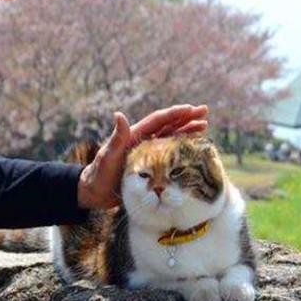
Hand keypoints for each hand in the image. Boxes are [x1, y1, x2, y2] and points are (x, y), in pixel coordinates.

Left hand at [77, 104, 208, 209]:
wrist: (94, 192)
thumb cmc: (99, 174)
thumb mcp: (108, 155)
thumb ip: (116, 138)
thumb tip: (118, 114)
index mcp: (135, 135)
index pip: (159, 120)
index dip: (175, 114)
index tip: (190, 108)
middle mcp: (144, 140)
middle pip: (169, 125)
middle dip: (187, 118)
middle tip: (205, 111)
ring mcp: (148, 152)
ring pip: (172, 137)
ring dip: (187, 131)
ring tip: (204, 125)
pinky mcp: (151, 165)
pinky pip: (170, 154)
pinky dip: (182, 148)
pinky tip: (194, 148)